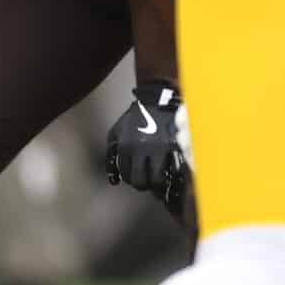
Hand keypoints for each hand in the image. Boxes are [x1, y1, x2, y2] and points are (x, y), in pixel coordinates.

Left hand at [104, 83, 188, 211]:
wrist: (157, 100)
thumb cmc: (134, 117)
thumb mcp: (115, 133)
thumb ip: (111, 156)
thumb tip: (114, 181)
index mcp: (126, 147)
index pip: (127, 175)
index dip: (131, 180)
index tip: (136, 178)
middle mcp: (141, 149)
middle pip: (141, 180)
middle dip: (143, 185)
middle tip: (146, 183)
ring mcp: (159, 148)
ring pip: (157, 178)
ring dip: (156, 183)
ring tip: (158, 180)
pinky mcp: (174, 145)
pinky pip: (172, 168)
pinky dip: (170, 174)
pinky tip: (169, 172)